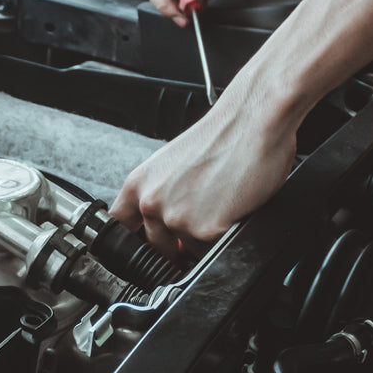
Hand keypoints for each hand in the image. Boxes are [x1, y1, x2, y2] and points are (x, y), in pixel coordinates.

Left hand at [111, 95, 296, 254]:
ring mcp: (177, 219)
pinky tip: (233, 211)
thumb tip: (170, 239)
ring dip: (204, 240)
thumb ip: (163, 201)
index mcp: (138, 184)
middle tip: (203, 216)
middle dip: (177, 243)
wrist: (255, 120)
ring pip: (189, 252)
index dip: (133, 242)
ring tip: (221, 206)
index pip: (118, 228)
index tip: (143, 247)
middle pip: (156, 247)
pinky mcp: (206, 231)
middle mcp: (151, 202)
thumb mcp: (174, 166)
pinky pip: (214, 253)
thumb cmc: (223, 137)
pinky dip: (226, 238)